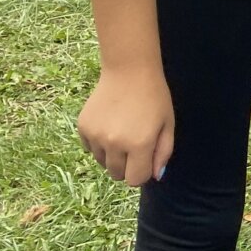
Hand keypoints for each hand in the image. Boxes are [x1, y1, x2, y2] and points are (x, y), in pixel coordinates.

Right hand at [78, 71, 174, 187]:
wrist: (129, 71)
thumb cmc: (154, 97)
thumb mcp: (167, 125)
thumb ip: (163, 153)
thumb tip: (155, 176)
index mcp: (139, 145)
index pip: (134, 180)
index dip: (141, 173)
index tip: (145, 160)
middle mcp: (114, 144)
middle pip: (117, 175)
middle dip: (127, 166)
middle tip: (134, 145)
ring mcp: (96, 136)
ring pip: (102, 162)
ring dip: (112, 155)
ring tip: (122, 132)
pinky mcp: (83, 128)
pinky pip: (90, 149)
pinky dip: (98, 144)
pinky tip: (109, 125)